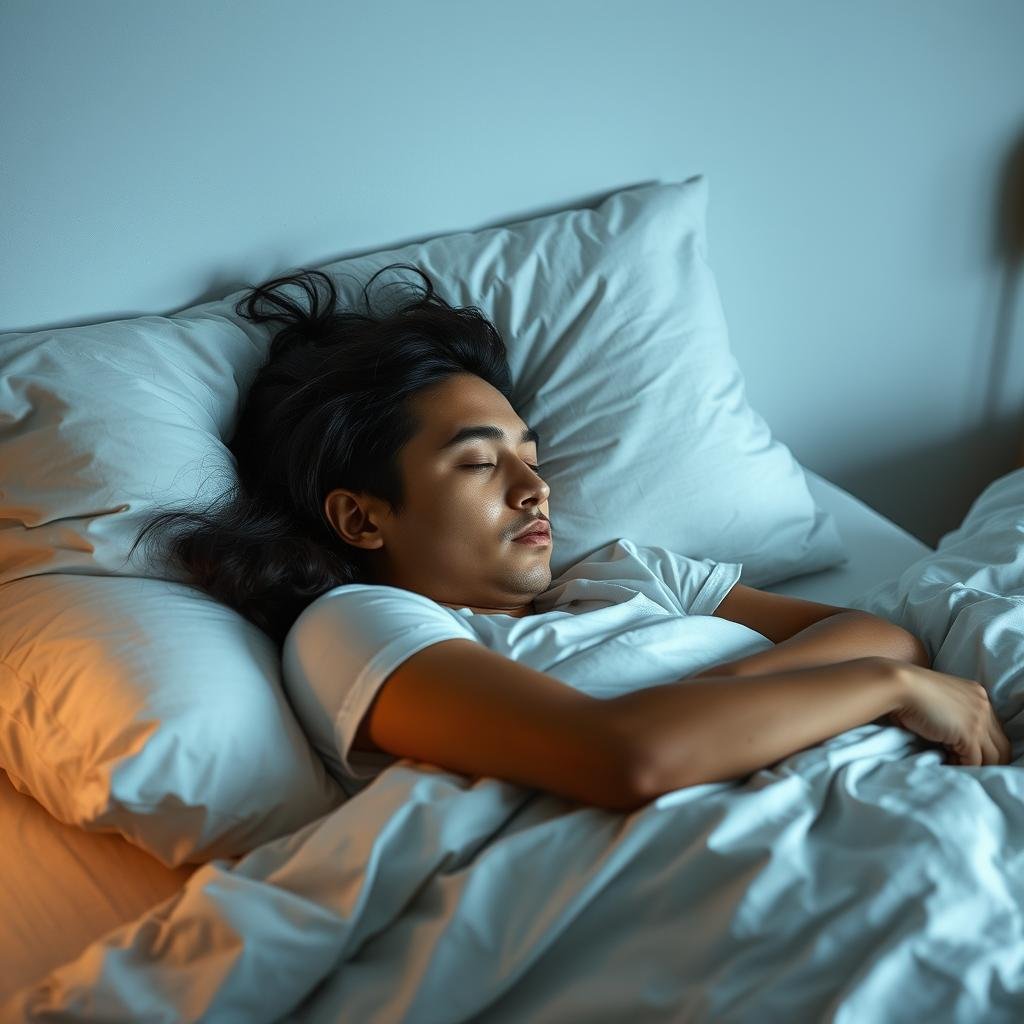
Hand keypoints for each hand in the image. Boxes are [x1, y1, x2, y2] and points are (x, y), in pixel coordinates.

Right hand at [886, 661, 1011, 766]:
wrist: (900, 685)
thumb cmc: (909, 691)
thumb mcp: (940, 699)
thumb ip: (954, 714)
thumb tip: (954, 739)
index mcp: (978, 694)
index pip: (995, 730)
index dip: (982, 745)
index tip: (963, 752)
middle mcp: (984, 705)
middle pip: (1001, 746)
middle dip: (987, 760)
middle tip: (964, 765)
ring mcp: (979, 720)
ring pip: (993, 757)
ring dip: (975, 766)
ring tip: (954, 766)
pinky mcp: (969, 734)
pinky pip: (974, 761)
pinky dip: (962, 767)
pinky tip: (947, 764)